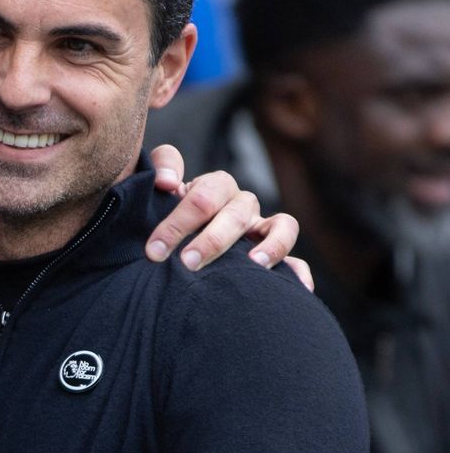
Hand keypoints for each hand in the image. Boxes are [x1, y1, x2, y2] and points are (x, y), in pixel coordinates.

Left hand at [145, 145, 310, 289]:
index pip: (202, 197)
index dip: (177, 222)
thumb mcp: (161, 184)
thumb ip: (162, 165)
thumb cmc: (168, 207)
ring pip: (280, 227)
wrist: (180, 232)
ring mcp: (263, 228)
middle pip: (236, 215)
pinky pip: (297, 260)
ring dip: (271, 245)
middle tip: (188, 263)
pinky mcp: (276, 253)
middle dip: (211, 241)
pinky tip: (298, 287)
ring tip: (253, 265)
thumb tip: (167, 181)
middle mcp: (243, 204)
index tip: (155, 250)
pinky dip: (299, 271)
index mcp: (216, 186)